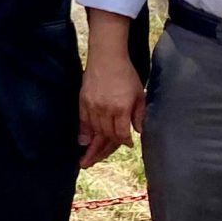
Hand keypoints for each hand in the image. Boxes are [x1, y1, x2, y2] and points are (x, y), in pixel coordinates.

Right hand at [78, 52, 145, 167]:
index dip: (124, 142)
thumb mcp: (139, 93)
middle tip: (97, 162)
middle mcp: (106, 110)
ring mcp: (92, 106)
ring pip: (94, 131)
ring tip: (87, 159)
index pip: (121, 133)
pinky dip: (83, 133)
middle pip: (105, 135)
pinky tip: (82, 142)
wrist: (106, 58)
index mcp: (121, 109)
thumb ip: (139, 114)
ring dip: (93, 145)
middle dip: (103, 150)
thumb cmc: (126, 74)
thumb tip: (138, 131)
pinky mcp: (83, 101)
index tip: (127, 145)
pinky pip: (83, 121)